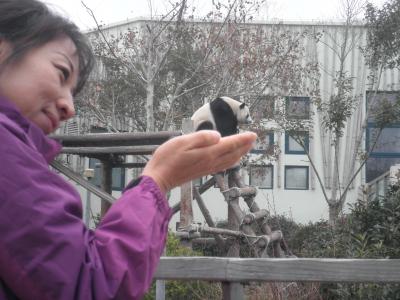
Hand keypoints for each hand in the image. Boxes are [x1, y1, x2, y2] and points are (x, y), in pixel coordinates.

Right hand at [142, 130, 256, 192]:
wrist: (159, 178)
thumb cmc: (167, 158)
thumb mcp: (182, 142)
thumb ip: (202, 138)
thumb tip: (218, 136)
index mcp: (208, 153)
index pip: (230, 144)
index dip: (243, 139)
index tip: (253, 134)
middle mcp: (211, 162)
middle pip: (233, 154)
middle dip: (245, 146)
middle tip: (253, 139)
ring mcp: (207, 168)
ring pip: (230, 161)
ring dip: (240, 153)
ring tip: (245, 147)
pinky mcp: (202, 172)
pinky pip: (223, 165)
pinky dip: (231, 160)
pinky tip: (230, 158)